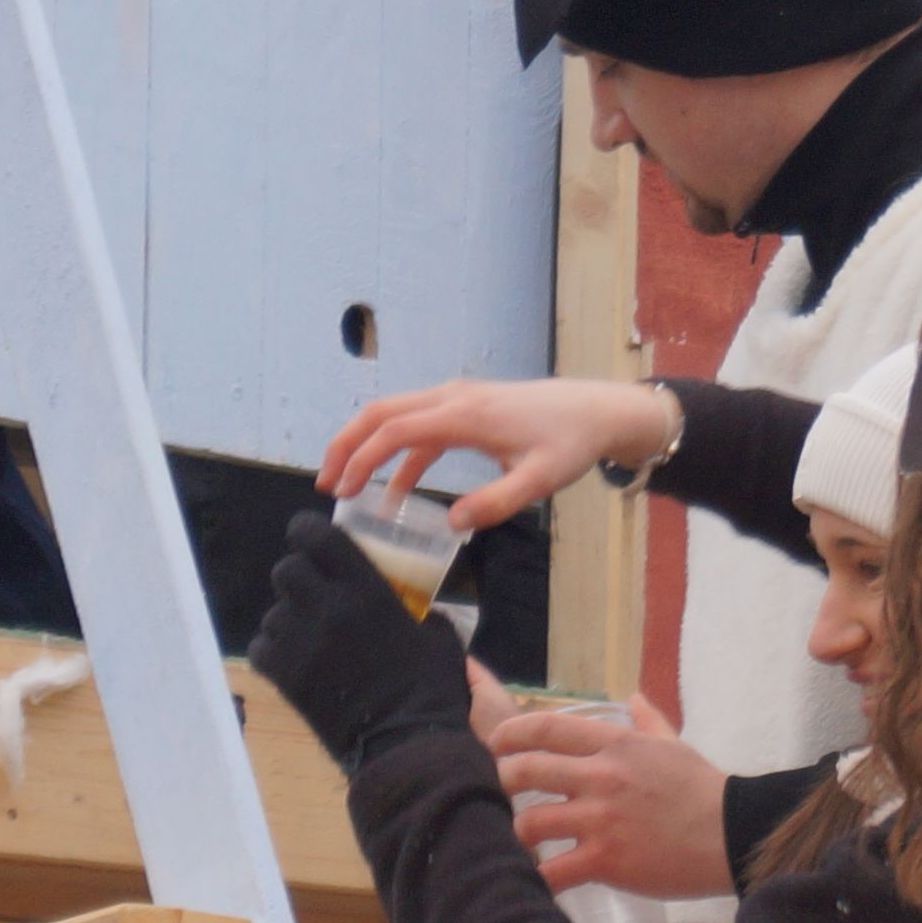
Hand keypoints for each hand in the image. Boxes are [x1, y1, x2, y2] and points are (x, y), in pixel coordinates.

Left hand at [242, 511, 457, 768]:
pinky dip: (274, 650)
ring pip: (273, 612)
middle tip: (314, 591)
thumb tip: (420, 607)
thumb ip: (423, 613)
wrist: (405, 745)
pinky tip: (295, 658)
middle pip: (286, 570)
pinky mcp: (286, 677)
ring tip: (310, 634)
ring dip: (288, 617)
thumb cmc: (431, 689)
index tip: (313, 540)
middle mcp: (327, 608)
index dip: (307, 532)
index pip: (315, 536)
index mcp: (366, 590)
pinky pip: (262, 647)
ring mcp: (301, 643)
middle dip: (298, 576)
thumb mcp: (440, 638)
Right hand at [318, 375, 673, 534]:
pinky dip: (398, 454)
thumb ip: (497, 503)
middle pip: (381, 412)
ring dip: (366, 447)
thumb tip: (452, 524)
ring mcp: (457, 399)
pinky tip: (394, 493)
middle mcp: (453, 398)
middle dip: (346, 445)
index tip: (339, 490)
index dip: (361, 457)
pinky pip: (418, 427)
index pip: (395, 429)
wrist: (595, 411)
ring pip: (395, 415)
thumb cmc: (570, 443)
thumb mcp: (540, 480)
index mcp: (465, 414)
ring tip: (345, 488)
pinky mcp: (465, 408)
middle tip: (325, 484)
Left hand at [492, 691, 730, 894]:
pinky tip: (531, 881)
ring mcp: (601, 820)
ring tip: (515, 841)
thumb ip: (648, 722)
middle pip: (526, 771)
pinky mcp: (606, 861)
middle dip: (500, 782)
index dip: (511, 734)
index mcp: (617, 745)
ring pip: (530, 822)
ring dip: (515, 833)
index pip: (548, 728)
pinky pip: (553, 871)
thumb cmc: (704, 790)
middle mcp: (602, 777)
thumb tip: (634, 699)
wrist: (732, 836)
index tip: (495, 745)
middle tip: (495, 794)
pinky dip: (536, 877)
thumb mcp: (675, 746)